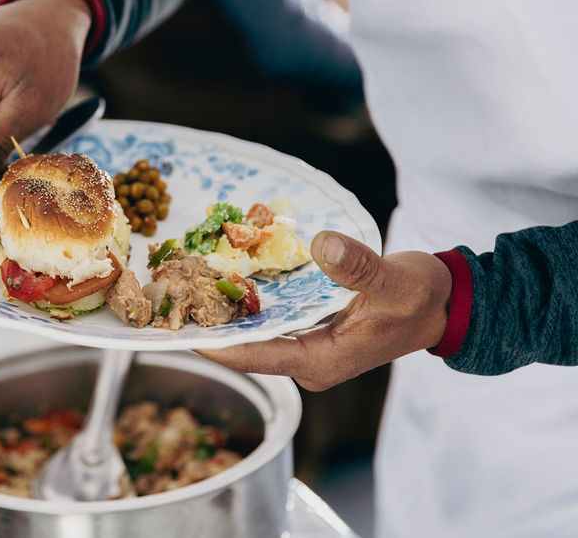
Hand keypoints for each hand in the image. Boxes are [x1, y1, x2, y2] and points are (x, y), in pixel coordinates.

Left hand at [197, 231, 451, 390]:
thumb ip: (360, 267)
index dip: (212, 343)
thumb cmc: (422, 297)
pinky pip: (265, 319)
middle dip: (207, 323)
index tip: (174, 325)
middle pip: (243, 347)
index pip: (252, 357)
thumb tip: (322, 246)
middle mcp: (306, 361)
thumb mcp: (396, 280)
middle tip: (165, 293)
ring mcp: (305, 347)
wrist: (443, 302)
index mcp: (321, 362)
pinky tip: (217, 276)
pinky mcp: (306, 330)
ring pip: (251, 332)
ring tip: (179, 282)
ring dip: (221, 311)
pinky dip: (243, 301)